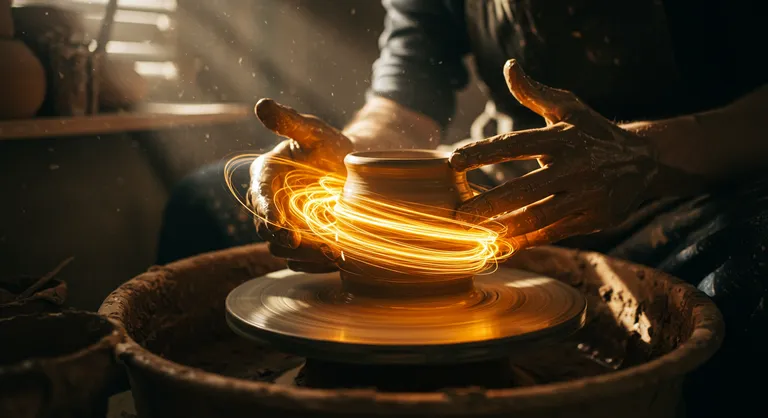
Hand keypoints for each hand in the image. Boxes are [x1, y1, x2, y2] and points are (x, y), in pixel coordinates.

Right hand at [251, 99, 352, 271]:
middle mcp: (267, 204)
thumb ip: (289, 121)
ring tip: (333, 252)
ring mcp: (282, 226)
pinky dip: (315, 263)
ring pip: (281, 251)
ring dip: (305, 255)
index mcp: (264, 176)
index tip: (286, 231)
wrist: (348, 169)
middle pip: (267, 232)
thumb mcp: (312, 131)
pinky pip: (299, 261)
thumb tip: (262, 105)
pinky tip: (336, 259)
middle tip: (320, 245)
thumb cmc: (328, 146)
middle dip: (290, 242)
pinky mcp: (298, 243)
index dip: (270, 217)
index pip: (259, 200)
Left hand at [449, 59, 663, 250]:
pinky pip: (553, 233)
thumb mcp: (568, 108)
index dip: (484, 152)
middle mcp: (575, 167)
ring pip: (538, 216)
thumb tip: (509, 67)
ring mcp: (585, 196)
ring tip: (474, 233)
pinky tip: (500, 245)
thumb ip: (534, 92)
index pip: (516, 144)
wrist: (644, 161)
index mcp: (563, 138)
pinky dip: (526, 241)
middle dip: (488, 203)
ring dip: (503, 228)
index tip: (453, 161)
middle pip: (524, 189)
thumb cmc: (593, 132)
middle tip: (457, 214)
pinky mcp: (593, 219)